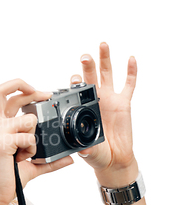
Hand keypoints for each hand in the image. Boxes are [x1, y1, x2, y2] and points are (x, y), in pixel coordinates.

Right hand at [0, 79, 73, 204]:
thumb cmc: (6, 178)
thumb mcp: (30, 165)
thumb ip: (49, 159)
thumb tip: (69, 159)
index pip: (4, 96)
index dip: (22, 88)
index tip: (41, 94)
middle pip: (0, 91)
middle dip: (25, 87)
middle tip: (46, 95)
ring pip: (28, 119)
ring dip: (35, 135)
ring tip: (26, 152)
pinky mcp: (1, 143)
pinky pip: (29, 138)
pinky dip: (32, 149)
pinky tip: (23, 159)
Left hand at [71, 42, 138, 186]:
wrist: (112, 159)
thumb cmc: (96, 153)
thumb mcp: (87, 149)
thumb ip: (85, 147)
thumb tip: (83, 148)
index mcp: (82, 108)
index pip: (75, 92)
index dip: (74, 84)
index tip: (72, 78)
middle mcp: (94, 100)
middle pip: (90, 77)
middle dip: (87, 66)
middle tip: (85, 56)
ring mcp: (109, 99)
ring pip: (107, 75)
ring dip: (104, 60)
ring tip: (102, 45)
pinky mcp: (124, 103)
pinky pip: (129, 85)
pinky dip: (131, 72)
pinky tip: (131, 59)